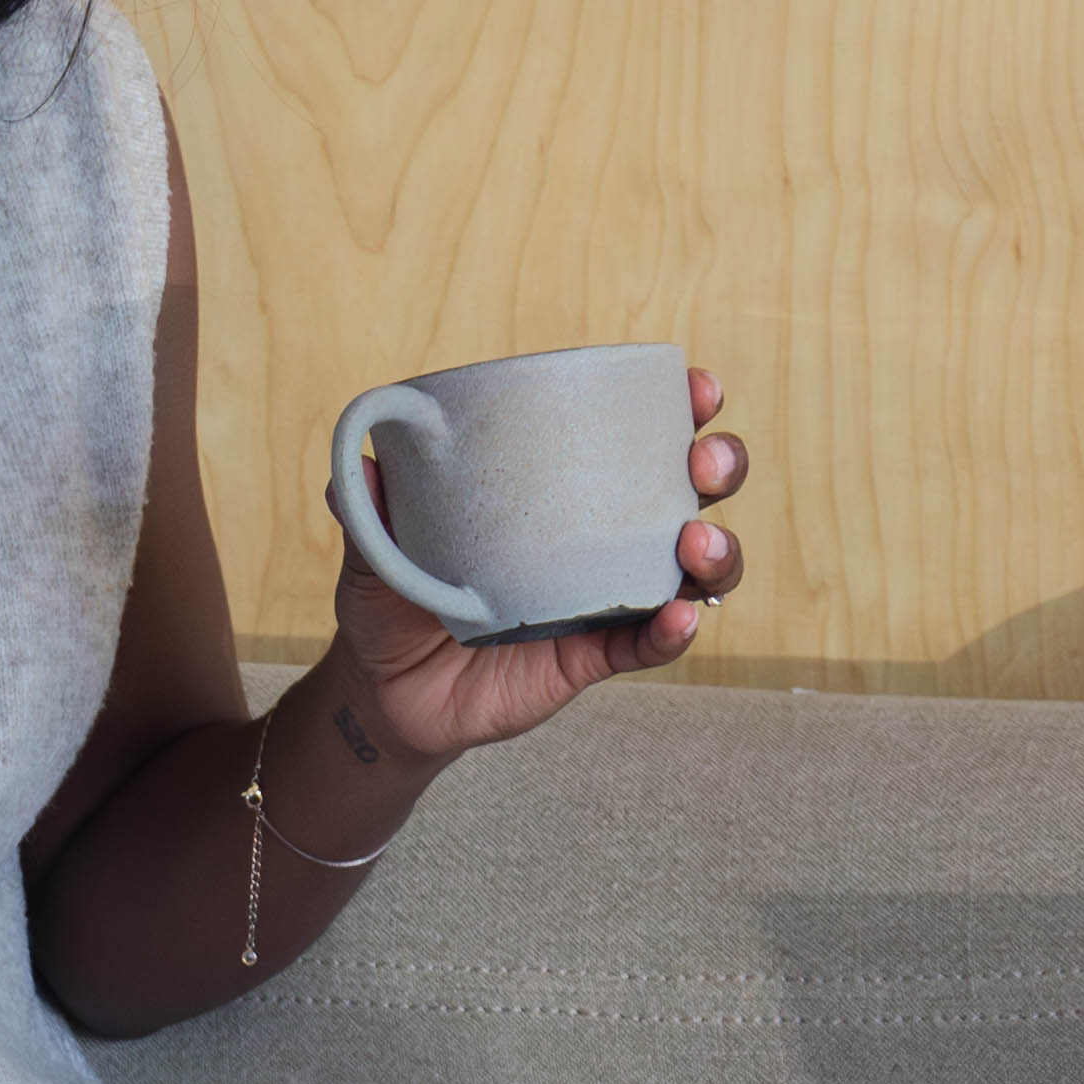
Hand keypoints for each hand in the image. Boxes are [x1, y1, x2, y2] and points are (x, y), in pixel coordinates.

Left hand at [326, 367, 750, 768]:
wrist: (384, 691)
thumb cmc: (392, 601)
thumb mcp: (375, 548)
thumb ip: (372, 509)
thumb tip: (365, 460)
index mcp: (561, 492)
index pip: (636, 440)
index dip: (680, 410)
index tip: (697, 392)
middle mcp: (599, 539)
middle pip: (690, 493)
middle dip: (718, 467)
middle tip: (701, 464)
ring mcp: (603, 599)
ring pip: (692, 570)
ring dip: (714, 552)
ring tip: (694, 544)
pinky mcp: (592, 657)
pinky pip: (647, 643)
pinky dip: (672, 631)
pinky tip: (677, 616)